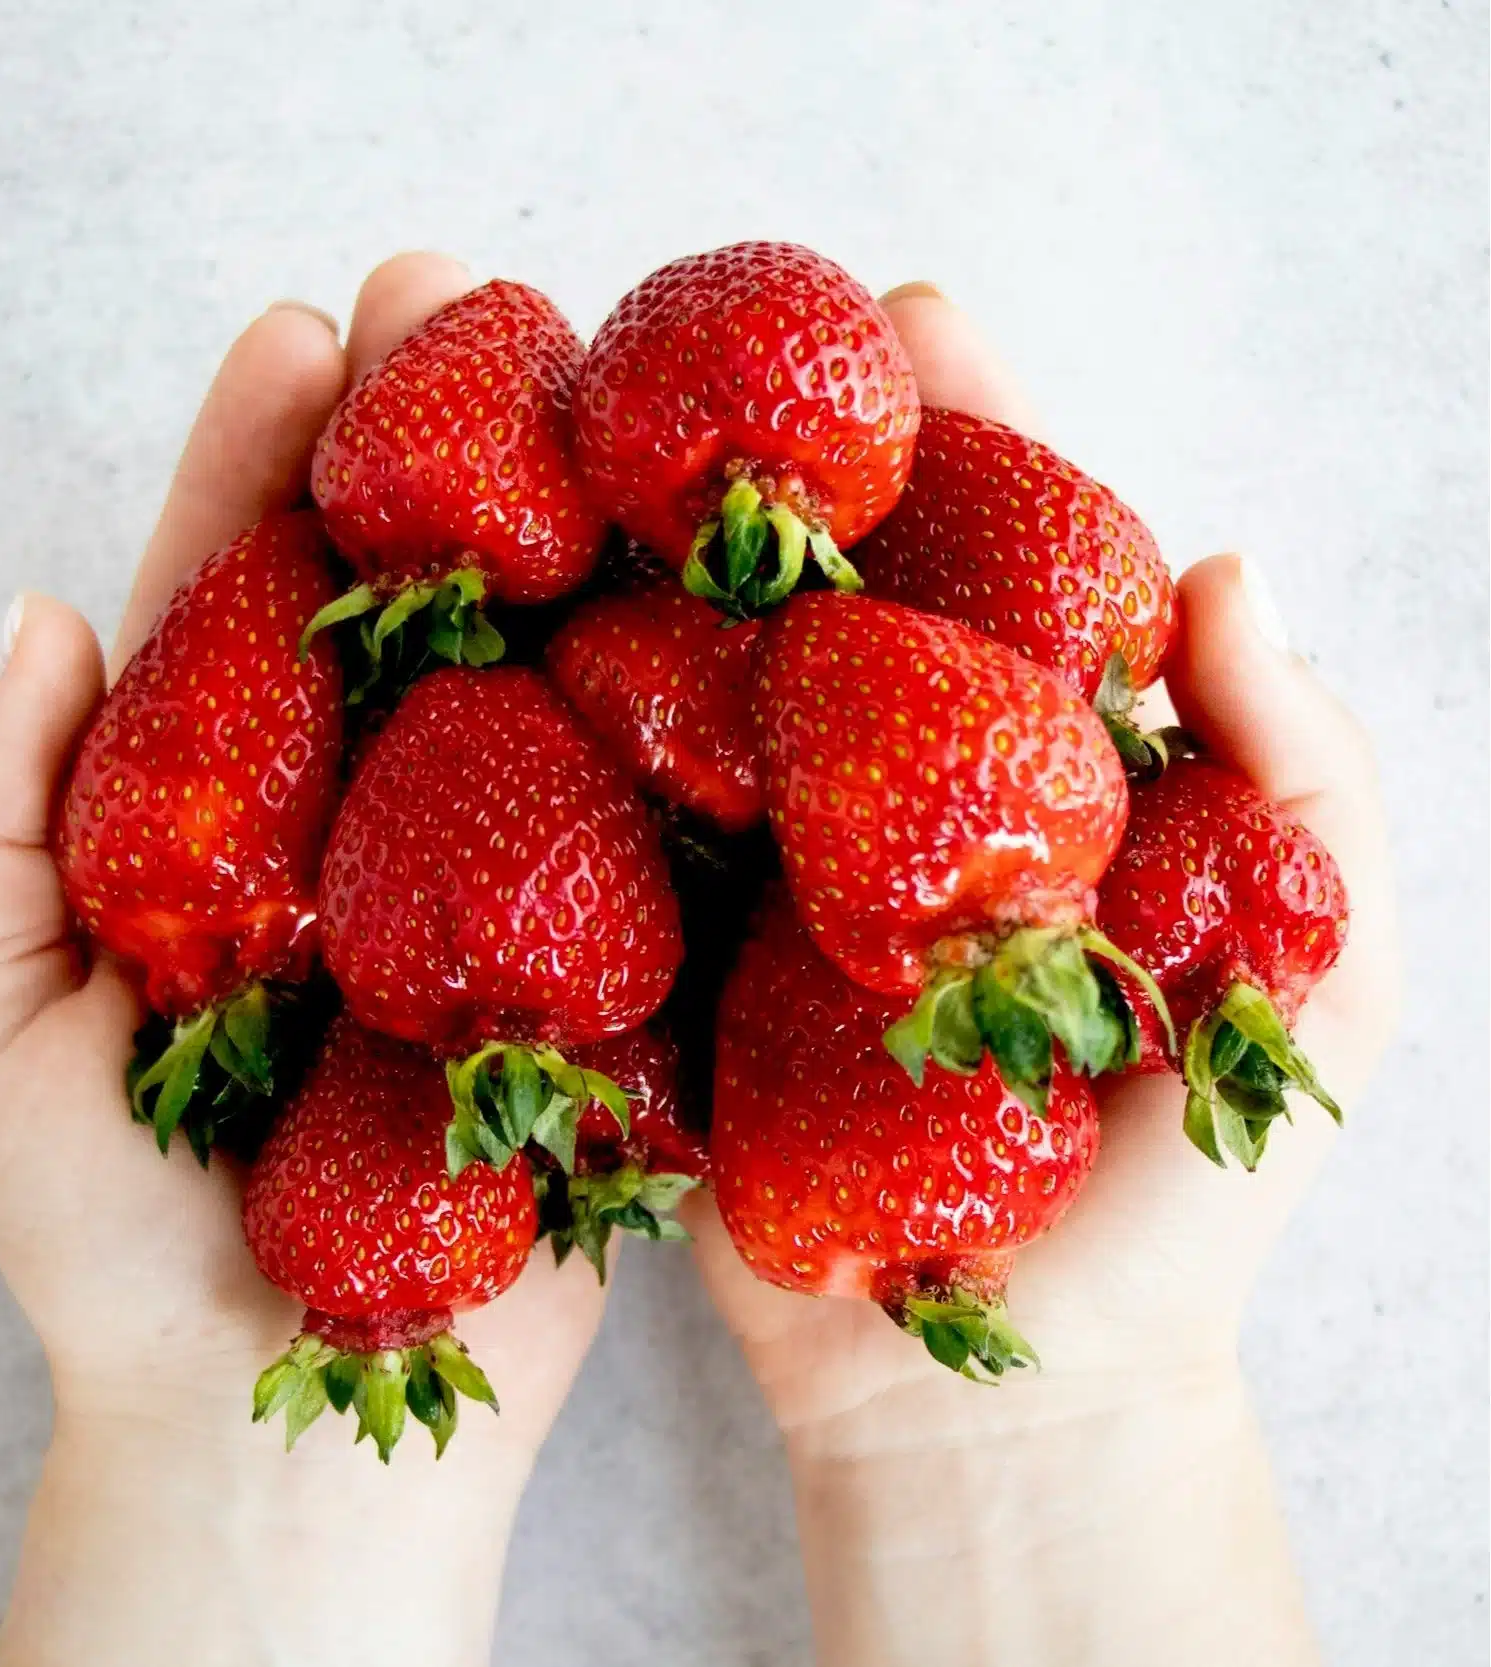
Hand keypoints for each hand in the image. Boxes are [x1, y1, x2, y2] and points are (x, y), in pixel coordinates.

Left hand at [0, 254, 610, 1666]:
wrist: (283, 1426)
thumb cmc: (112, 1244)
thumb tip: (46, 610)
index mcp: (223, 818)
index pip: (242, 605)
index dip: (266, 464)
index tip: (304, 331)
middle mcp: (364, 827)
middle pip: (400, 608)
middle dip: (427, 448)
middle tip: (463, 295)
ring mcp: (491, 889)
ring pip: (527, 682)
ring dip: (557, 536)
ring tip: (588, 394)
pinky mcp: (592, 970)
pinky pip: (635, 824)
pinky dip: (665, 707)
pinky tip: (696, 587)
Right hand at [686, 282, 1400, 1665]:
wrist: (1000, 1405)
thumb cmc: (1176, 1209)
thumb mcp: (1317, 997)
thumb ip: (1302, 792)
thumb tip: (1228, 568)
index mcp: (1045, 792)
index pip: (1008, 575)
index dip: (977, 442)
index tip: (921, 323)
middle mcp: (900, 812)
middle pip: (839, 603)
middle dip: (783, 460)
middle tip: (708, 329)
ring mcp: (776, 886)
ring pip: (707, 696)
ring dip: (646, 565)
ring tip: (583, 432)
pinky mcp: (678, 976)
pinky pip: (617, 841)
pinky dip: (565, 737)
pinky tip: (512, 624)